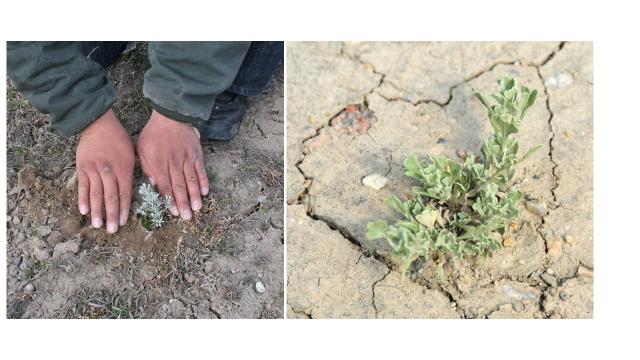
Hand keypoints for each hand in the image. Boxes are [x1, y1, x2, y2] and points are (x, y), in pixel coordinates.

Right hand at [76, 108, 134, 232]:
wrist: (98, 125)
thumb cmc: (119, 140)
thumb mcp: (132, 154)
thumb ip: (132, 173)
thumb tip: (139, 189)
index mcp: (123, 169)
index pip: (124, 193)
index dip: (123, 209)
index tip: (123, 222)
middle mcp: (109, 172)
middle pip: (110, 197)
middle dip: (111, 215)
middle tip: (112, 230)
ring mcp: (94, 170)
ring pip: (96, 194)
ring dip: (97, 212)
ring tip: (97, 225)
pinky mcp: (82, 168)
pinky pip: (83, 186)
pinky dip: (83, 199)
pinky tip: (84, 211)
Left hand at [136, 110, 208, 219]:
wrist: (171, 117)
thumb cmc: (154, 134)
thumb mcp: (142, 149)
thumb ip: (147, 167)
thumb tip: (153, 184)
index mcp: (159, 163)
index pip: (165, 185)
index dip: (170, 200)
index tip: (174, 212)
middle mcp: (174, 163)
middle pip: (179, 186)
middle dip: (183, 203)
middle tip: (187, 217)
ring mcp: (187, 159)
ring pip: (191, 180)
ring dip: (194, 196)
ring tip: (198, 208)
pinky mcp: (197, 155)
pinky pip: (201, 170)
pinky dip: (203, 181)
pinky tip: (205, 192)